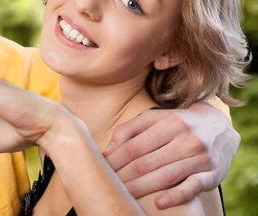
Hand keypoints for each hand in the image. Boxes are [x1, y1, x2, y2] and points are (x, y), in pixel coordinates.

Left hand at [103, 102, 238, 208]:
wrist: (218, 127)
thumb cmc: (177, 123)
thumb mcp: (154, 118)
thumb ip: (129, 130)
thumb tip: (107, 150)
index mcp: (170, 123)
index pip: (136, 145)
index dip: (116, 159)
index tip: (103, 168)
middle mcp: (188, 139)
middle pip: (148, 162)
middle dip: (125, 175)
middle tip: (110, 184)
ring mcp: (202, 157)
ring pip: (167, 176)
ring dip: (142, 187)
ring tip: (125, 194)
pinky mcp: (213, 174)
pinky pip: (193, 187)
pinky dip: (176, 196)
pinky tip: (159, 203)